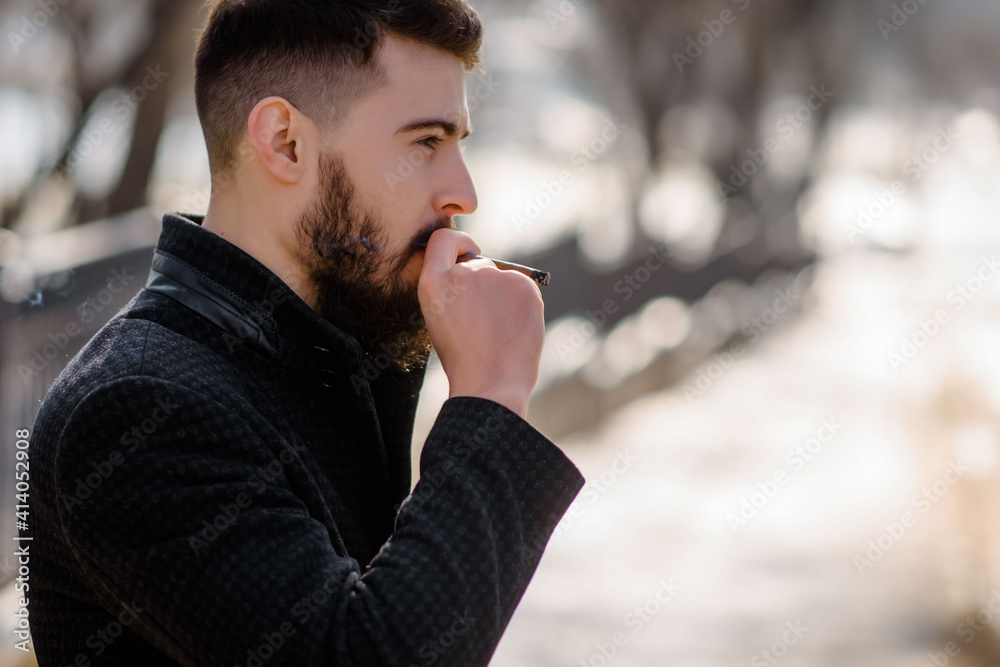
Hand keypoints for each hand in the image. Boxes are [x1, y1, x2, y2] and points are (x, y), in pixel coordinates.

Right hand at [417, 228, 544, 418]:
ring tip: (499, 330)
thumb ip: (451, 289)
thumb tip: (473, 270)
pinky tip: (515, 327)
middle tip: (484, 322)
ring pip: (502, 277)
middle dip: (482, 286)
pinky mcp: (523, 282)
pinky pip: (524, 285)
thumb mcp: (439, 318)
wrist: (491, 382)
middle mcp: (463, 272)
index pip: (442, 240)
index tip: (468, 249)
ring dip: (502, 295)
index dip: (457, 242)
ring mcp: (494, 275)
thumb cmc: (464, 359)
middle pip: (476, 264)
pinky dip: (522, 302)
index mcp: (434, 283)